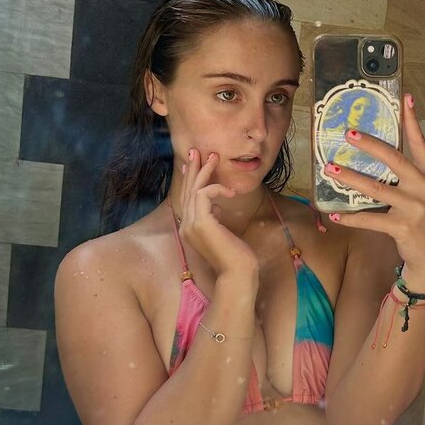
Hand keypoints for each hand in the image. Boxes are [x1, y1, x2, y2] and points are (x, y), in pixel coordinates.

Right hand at [177, 148, 258, 278]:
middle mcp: (186, 226)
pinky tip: (230, 192)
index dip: (190, 180)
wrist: (238, 273)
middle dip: (193, 169)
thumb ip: (215, 219)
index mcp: (189, 229)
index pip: (186, 199)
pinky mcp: (201, 223)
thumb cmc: (235, 256)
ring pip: (194, 190)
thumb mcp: (222, 232)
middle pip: (187, 191)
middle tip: (197, 151)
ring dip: (204, 171)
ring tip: (213, 156)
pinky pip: (204, 194)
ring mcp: (191, 225)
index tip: (195, 165)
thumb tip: (216, 206)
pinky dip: (216, 188)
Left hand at [324, 94, 424, 291]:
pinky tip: (335, 212)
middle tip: (349, 133)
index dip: (412, 121)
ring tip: (331, 169)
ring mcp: (415, 209)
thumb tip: (379, 151)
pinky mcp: (402, 228)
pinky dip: (351, 217)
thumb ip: (410, 174)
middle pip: (395, 160)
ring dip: (351, 178)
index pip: (421, 143)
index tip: (404, 99)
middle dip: (371, 145)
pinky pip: (371, 220)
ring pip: (377, 189)